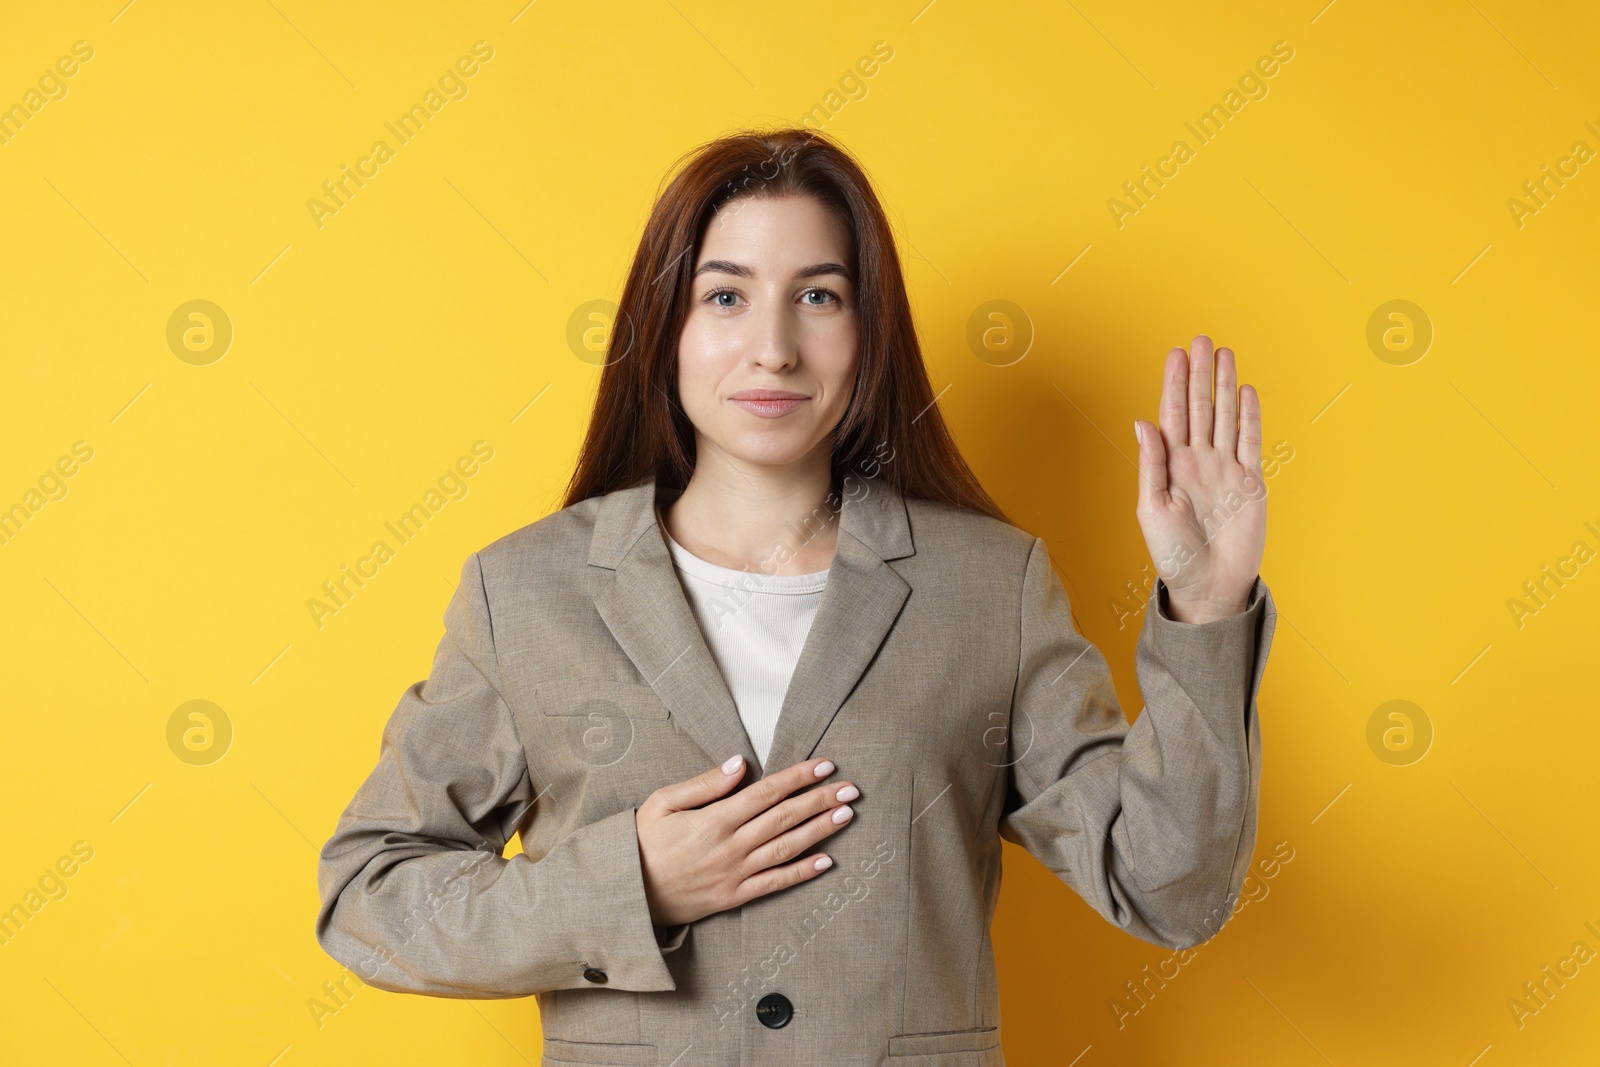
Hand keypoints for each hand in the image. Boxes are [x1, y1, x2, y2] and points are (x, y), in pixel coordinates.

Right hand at [635, 755, 858, 926]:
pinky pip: (774, 884)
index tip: (826, 766)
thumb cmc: (641, 842)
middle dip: (821, 800)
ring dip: (820, 831)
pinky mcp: (734, 897)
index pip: (767, 792)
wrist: (626, 894)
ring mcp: (735, 874)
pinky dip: (802, 873)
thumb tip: (740, 763)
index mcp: (715, 819)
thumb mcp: (663, 802)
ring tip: (846, 816)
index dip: (799, 778)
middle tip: (852, 789)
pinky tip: (826, 862)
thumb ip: (705, 783)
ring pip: (787, 848)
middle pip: (785, 818)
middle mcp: (731, 846)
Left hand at [1132, 335, 1265, 623]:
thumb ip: (1151, 465)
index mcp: (1170, 466)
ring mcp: (1225, 469)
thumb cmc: (1173, 554)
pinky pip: (1250, 442)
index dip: (1174, 385)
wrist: (1208, 585)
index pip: (1173, 415)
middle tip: (1200, 340)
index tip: (1174, 355)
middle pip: (1200, 407)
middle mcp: (1197, 461)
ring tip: (1223, 354)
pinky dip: (1249, 416)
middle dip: (1199, 374)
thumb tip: (1143, 423)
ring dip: (1224, 386)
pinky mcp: (1250, 482)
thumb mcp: (1152, 509)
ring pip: (1225, 417)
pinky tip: (1245, 391)